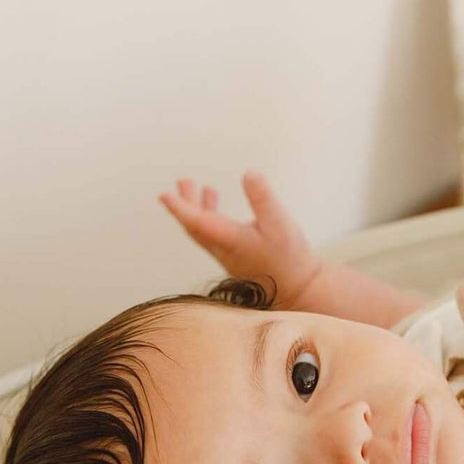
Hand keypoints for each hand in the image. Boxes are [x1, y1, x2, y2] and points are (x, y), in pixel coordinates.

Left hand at [159, 171, 321, 305]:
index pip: (197, 222)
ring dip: (196, 208)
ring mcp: (228, 255)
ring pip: (203, 230)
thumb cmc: (290, 259)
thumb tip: (249, 173)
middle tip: (183, 181)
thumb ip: (264, 198)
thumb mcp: (280, 224)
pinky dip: (209, 216)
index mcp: (230, 240)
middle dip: (185, 203)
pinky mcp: (236, 256)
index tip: (164, 195)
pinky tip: (216, 203)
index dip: (179, 207)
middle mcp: (224, 249)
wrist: (299, 290)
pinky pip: (213, 234)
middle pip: (195, 226)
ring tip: (195, 186)